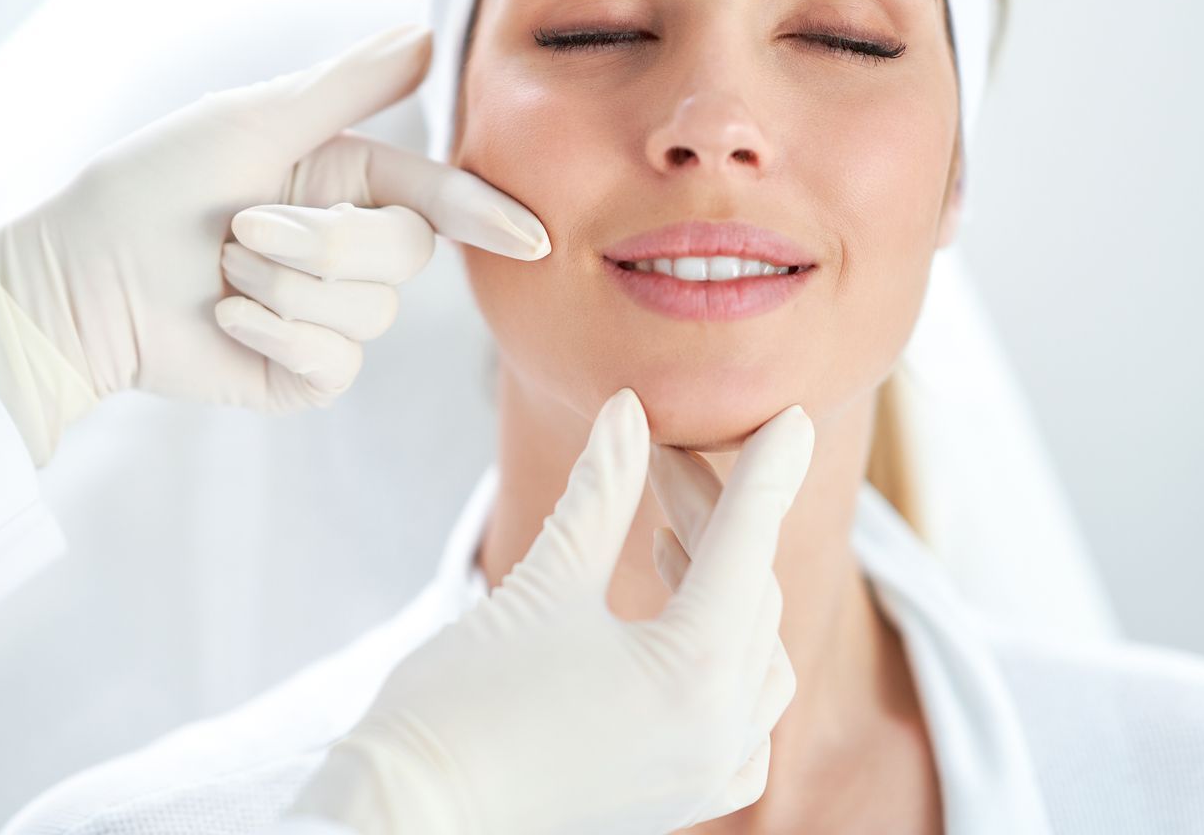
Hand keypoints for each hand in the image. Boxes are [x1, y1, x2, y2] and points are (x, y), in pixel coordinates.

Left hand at [0, 24, 547, 461]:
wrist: (78, 279)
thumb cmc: (152, 185)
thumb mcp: (253, 120)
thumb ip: (349, 85)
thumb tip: (430, 33)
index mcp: (344, 180)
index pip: (436, 196)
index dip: (485, 213)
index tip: (531, 236)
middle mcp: (344, 249)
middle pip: (405, 256)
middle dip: (321, 243)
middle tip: (241, 228)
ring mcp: (326, 318)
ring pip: (372, 315)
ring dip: (282, 289)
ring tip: (222, 273)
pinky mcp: (301, 377)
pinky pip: (335, 365)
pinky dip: (274, 337)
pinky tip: (225, 320)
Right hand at [289, 389, 815, 834]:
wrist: (411, 814)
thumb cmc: (465, 701)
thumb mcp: (542, 583)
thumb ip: (600, 493)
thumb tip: (628, 409)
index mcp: (694, 671)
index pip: (747, 543)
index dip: (766, 471)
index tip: (792, 416)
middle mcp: (720, 730)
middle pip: (747, 592)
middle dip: (710, 515)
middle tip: (659, 455)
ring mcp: (704, 773)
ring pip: (755, 656)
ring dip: (724, 585)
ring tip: (667, 534)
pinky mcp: (679, 799)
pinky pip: (743, 726)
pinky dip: (728, 665)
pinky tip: (683, 627)